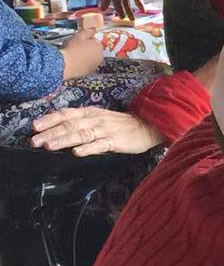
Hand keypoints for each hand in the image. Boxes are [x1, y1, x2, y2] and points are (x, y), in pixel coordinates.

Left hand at [30, 107, 163, 156]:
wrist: (147, 126)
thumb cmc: (120, 124)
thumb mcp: (98, 118)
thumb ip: (80, 122)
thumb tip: (57, 129)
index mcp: (89, 113)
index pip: (66, 114)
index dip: (49, 119)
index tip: (34, 126)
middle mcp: (95, 120)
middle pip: (69, 125)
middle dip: (50, 133)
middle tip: (33, 141)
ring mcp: (105, 130)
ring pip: (80, 135)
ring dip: (63, 140)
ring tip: (48, 146)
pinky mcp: (115, 141)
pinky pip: (99, 145)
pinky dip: (87, 148)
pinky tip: (77, 152)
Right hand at [60, 29, 104, 80]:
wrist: (64, 65)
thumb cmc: (72, 49)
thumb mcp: (79, 36)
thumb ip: (88, 31)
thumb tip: (93, 29)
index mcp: (99, 46)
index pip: (94, 40)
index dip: (84, 40)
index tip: (77, 40)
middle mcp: (100, 57)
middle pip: (92, 49)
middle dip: (85, 48)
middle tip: (74, 47)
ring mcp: (95, 65)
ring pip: (89, 58)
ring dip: (83, 56)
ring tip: (72, 55)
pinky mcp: (88, 73)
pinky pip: (85, 65)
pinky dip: (81, 64)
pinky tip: (73, 62)